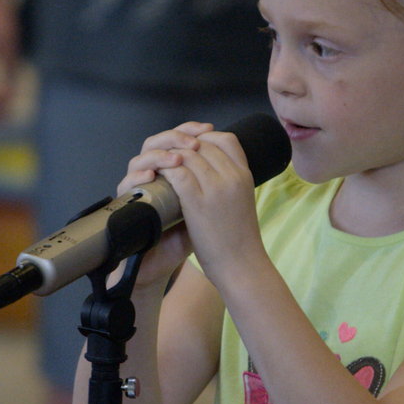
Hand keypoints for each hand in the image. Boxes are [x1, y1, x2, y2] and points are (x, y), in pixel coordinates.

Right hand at [113, 122, 215, 289]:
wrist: (173, 262)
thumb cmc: (195, 236)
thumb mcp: (211, 204)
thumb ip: (212, 179)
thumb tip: (227, 153)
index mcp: (173, 171)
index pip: (175, 138)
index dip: (189, 130)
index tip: (207, 129)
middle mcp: (155, 174)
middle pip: (157, 141)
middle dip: (174, 136)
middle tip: (192, 142)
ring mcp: (140, 187)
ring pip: (141, 157)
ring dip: (158, 154)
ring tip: (175, 160)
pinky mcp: (128, 203)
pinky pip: (127, 182)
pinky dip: (137, 176)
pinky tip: (150, 175)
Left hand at [159, 128, 267, 283]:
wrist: (242, 266)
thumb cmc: (239, 239)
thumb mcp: (242, 201)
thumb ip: (229, 182)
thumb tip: (209, 169)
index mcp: (245, 175)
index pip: (227, 139)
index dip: (206, 138)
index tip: (193, 147)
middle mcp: (233, 177)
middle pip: (203, 145)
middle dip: (183, 146)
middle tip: (169, 155)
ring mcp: (216, 188)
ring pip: (188, 155)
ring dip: (170, 156)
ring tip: (160, 164)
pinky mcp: (198, 202)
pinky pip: (177, 173)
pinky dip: (165, 169)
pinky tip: (158, 175)